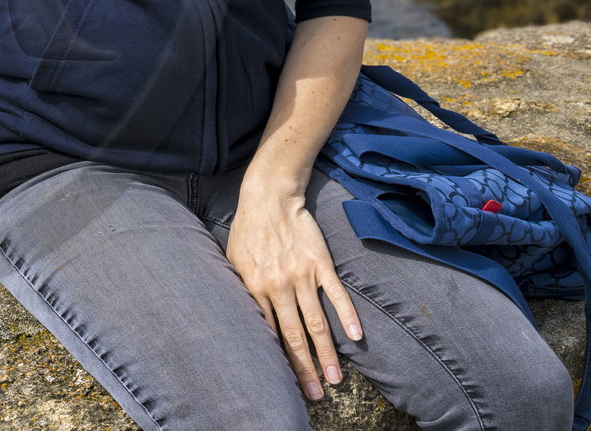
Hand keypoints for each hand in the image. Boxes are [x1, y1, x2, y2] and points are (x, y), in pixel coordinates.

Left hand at [225, 189, 363, 402]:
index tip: (287, 382)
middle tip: (315, 393)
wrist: (269, 198)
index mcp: (255, 288)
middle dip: (304, 368)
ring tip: (335, 378)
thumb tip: (245, 319)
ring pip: (316, 322)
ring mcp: (301, 276)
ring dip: (326, 352)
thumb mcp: (234, 262)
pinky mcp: (320, 263)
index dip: (279, 360)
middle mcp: (278, 286)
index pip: (269, 333)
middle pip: (294, 335)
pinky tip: (357, 336)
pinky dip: (347, 315)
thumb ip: (241, 291)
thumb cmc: (248, 231)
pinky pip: (336, 294)